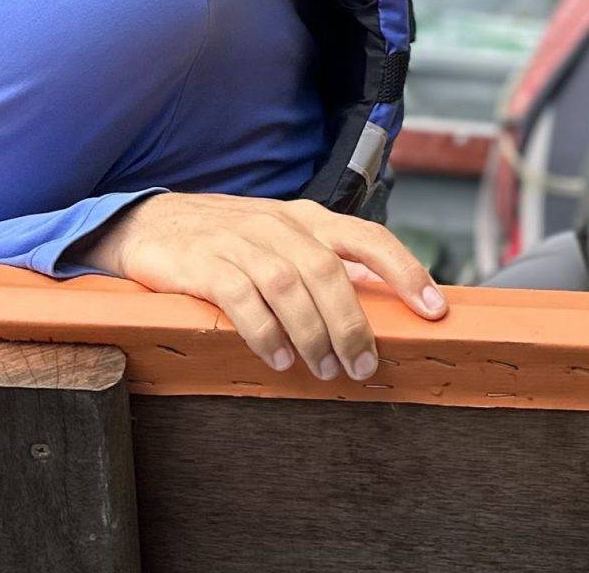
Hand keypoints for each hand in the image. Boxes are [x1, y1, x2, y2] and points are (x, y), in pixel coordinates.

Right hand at [80, 192, 446, 378]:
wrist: (154, 221)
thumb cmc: (231, 237)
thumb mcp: (286, 240)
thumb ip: (331, 261)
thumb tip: (383, 288)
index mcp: (308, 218)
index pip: (368, 237)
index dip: (405, 269)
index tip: (434, 308)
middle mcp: (280, 225)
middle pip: (328, 269)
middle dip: (352, 321)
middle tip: (365, 366)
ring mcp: (240, 241)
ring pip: (288, 284)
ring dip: (312, 331)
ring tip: (324, 369)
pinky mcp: (204, 263)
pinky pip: (240, 297)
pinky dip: (264, 330)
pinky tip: (279, 356)